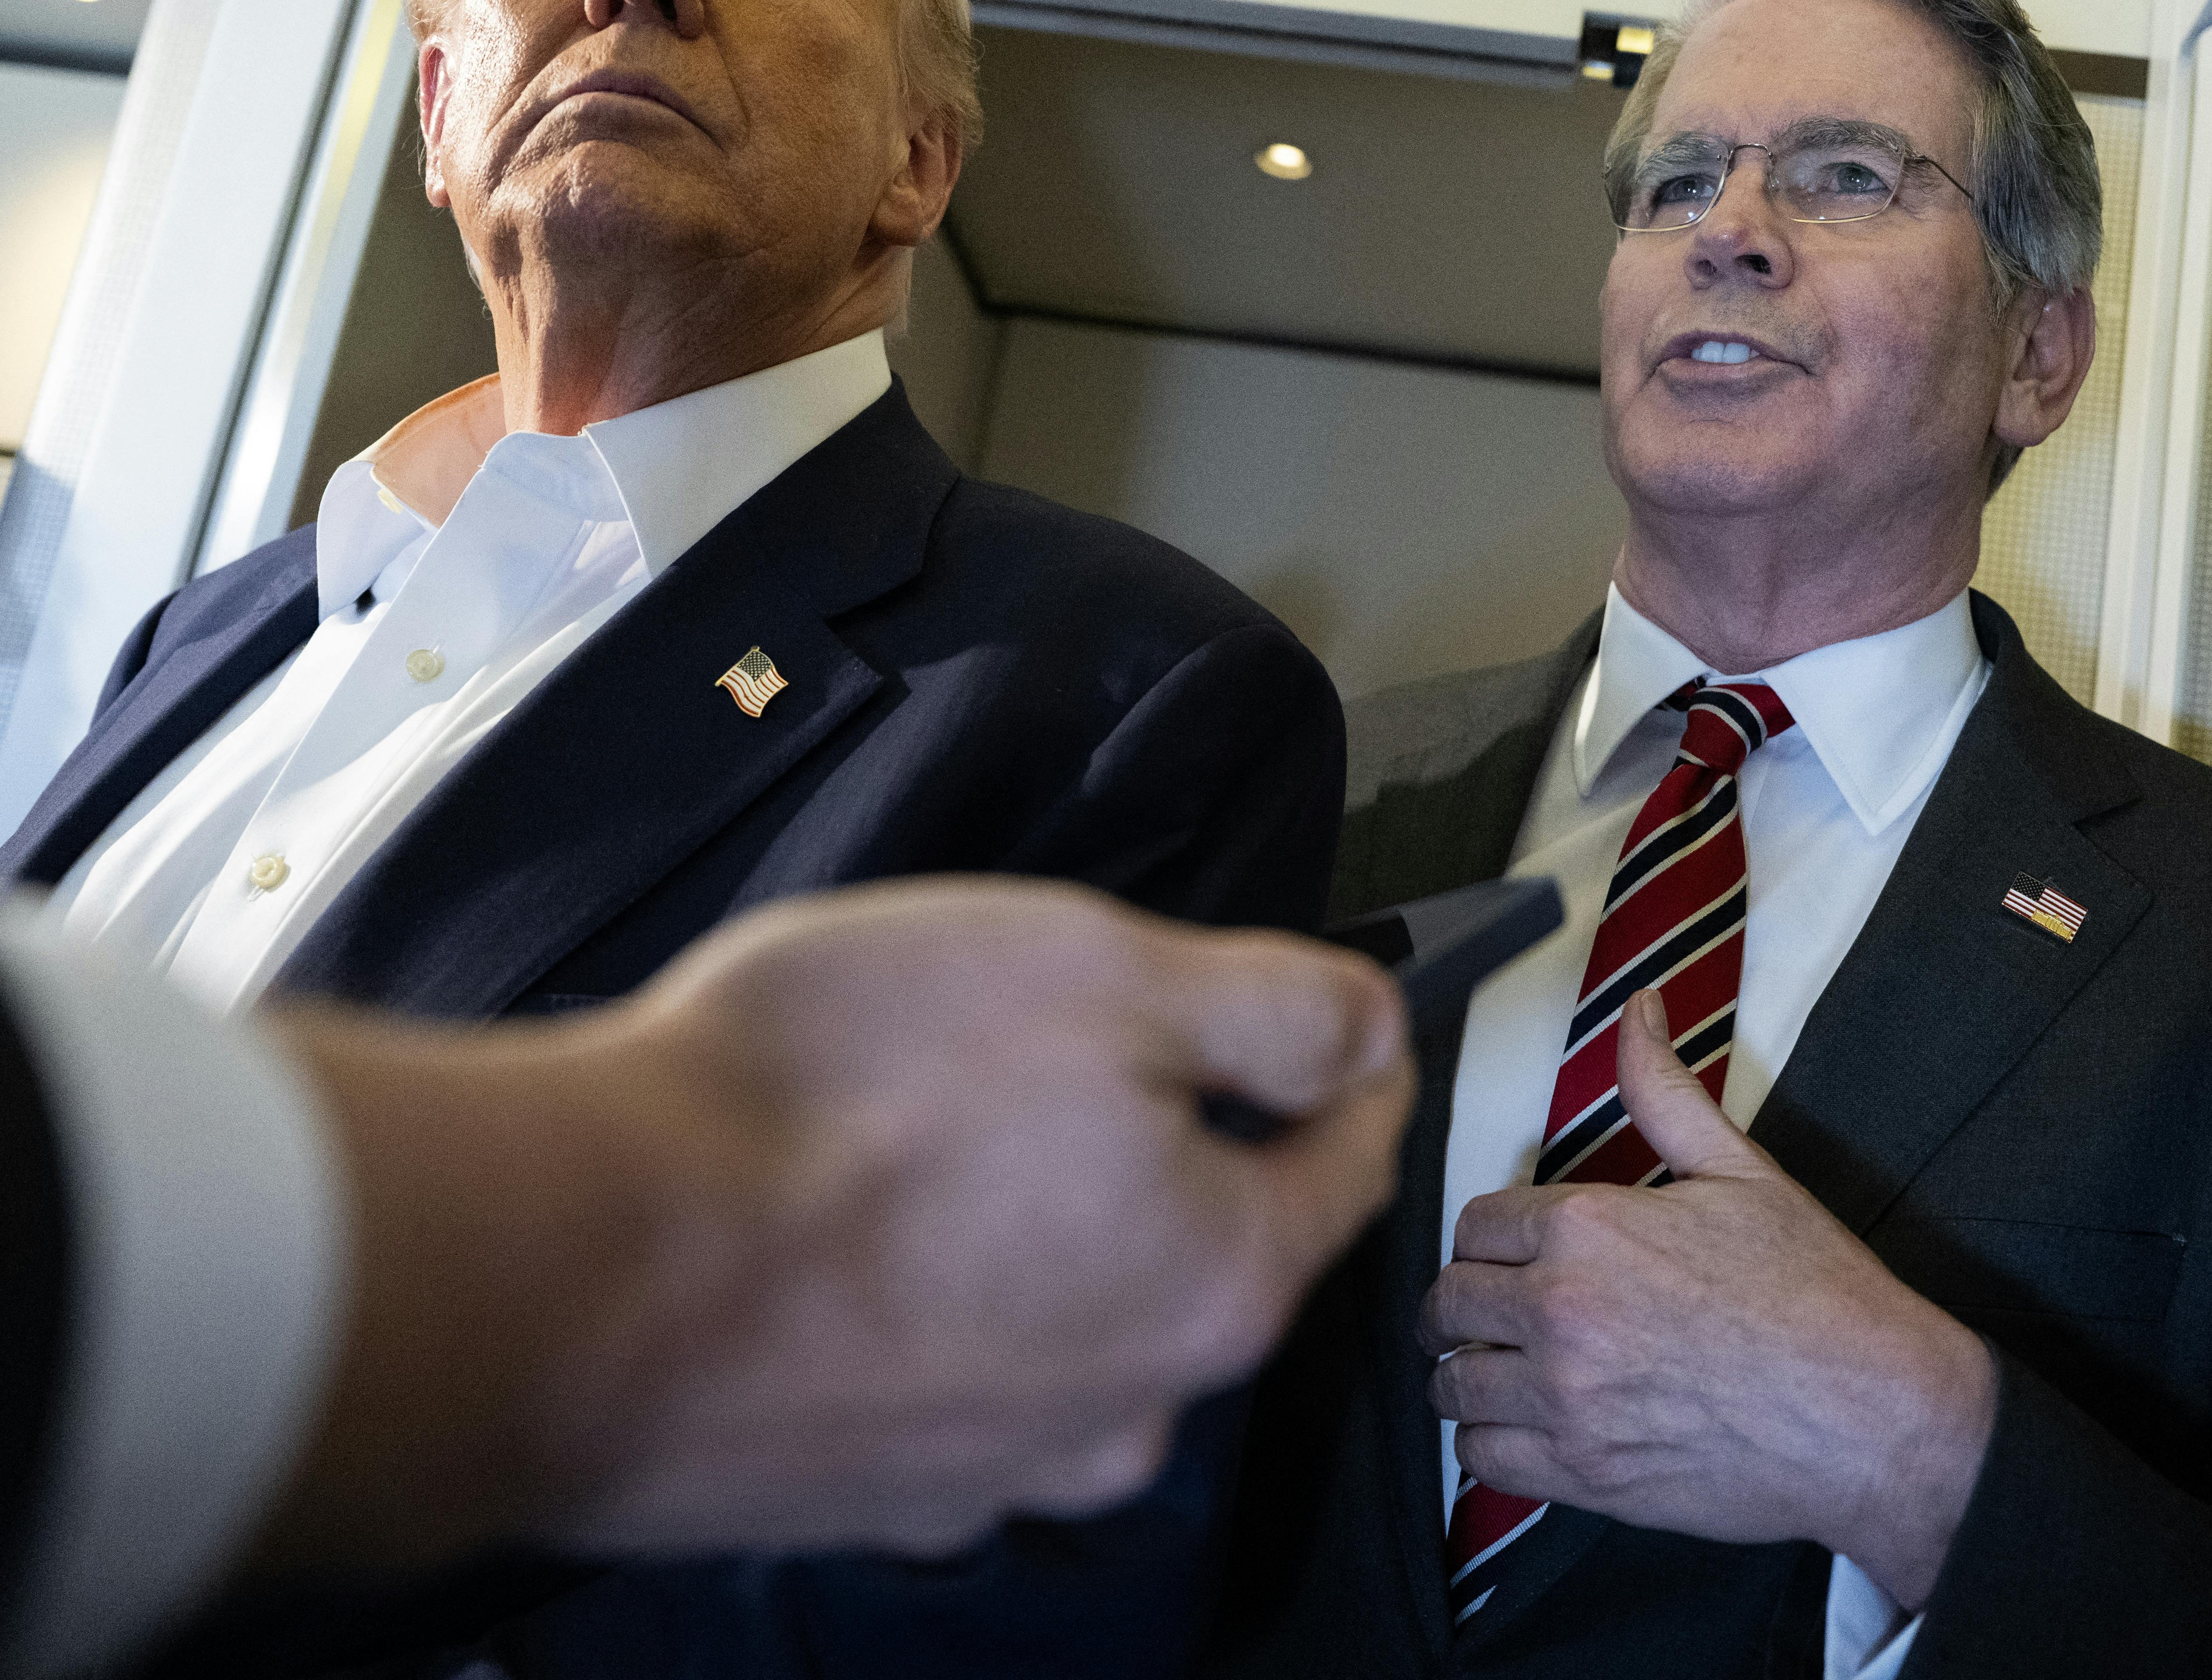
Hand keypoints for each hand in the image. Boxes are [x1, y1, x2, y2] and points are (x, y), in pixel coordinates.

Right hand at [261, 877, 1410, 1566]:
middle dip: (1170, 1138)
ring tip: (933, 1129)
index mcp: (1221, 1284)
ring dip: (1038, 1222)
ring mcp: (990, 1474)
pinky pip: (943, 1366)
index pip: (1349, 1160)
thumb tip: (1374, 1031)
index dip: (1345, 1062)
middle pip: (1204, 1242)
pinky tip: (847, 1228)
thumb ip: (1277, 1007)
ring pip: (1070, 1310)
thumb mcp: (1106, 975)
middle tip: (1074, 1044)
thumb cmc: (847, 1096)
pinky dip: (926, 1292)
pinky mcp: (865, 1493)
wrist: (580, 1264)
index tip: (1334, 1013)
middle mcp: (1130, 1411)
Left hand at [1417, 987, 1993, 1609]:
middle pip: (1449, 1304)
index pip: (1475, 1225)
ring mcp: (1569, 1401)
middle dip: (1462, 1305)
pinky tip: (1525, 1427)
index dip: (1488, 1238)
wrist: (1874, 1415)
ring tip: (1499, 1371)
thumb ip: (1666, 1091)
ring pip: (1454, 1386)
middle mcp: (1562, 1311)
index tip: (1506, 1256)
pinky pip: (1483, 1460)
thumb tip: (1637, 1009)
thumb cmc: (1817, 1292)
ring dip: (1468, 1374)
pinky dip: (1490, 1443)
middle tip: (1487, 1314)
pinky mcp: (1586, 1477)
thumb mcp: (1743, 1171)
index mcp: (1589, 1228)